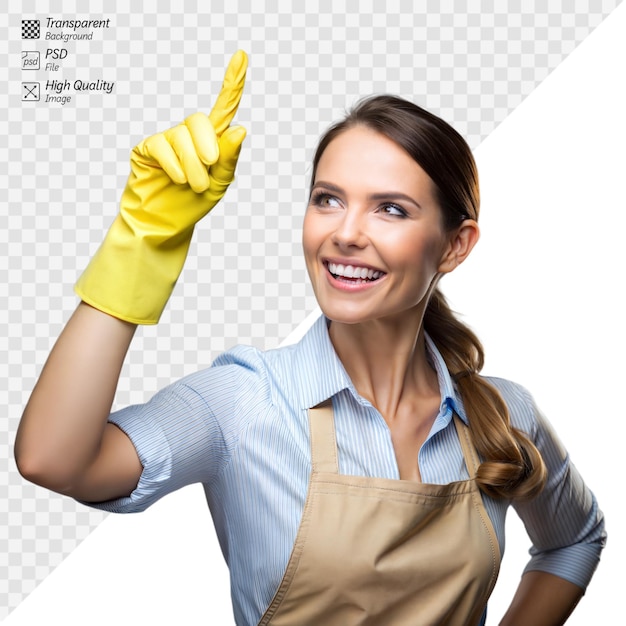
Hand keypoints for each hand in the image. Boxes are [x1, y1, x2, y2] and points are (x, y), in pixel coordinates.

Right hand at [75, 50, 247, 323]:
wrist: (164, 225)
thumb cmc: (192, 205)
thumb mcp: (219, 185)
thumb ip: (229, 159)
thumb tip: (240, 129)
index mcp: (211, 141)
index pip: (223, 107)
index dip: (232, 83)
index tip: (242, 57)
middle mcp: (188, 135)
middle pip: (200, 120)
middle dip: (208, 148)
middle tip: (211, 171)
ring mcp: (166, 140)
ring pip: (182, 137)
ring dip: (193, 165)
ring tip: (194, 186)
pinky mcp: (147, 149)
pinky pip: (162, 146)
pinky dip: (174, 165)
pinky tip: (177, 180)